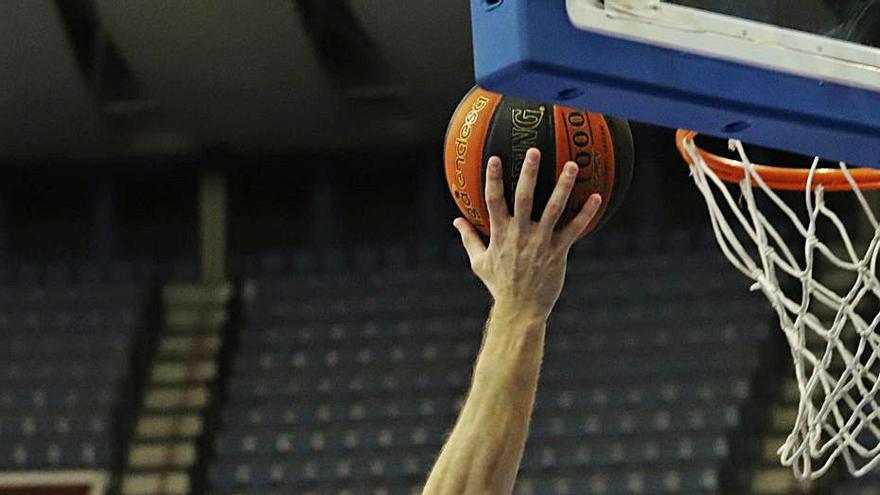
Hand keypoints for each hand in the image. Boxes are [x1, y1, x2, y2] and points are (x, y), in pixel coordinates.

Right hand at [453, 148, 602, 321]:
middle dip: (529, 173)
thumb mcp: (479, 262)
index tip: (495, 157)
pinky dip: (586, 213)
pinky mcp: (558, 252)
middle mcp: (520, 235)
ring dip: (563, 186)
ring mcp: (540, 243)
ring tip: (571, 165)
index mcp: (500, 234)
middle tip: (534, 150)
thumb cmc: (499, 285)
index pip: (493, 201)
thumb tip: (456, 220)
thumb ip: (468, 238)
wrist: (520, 310)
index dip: (493, 178)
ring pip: (553, 209)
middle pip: (524, 198)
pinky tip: (596, 196)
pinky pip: (574, 229)